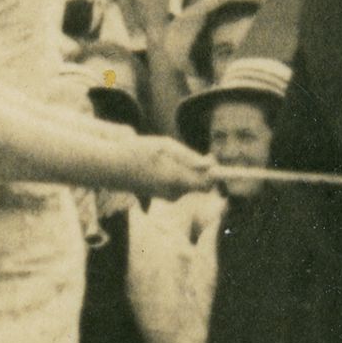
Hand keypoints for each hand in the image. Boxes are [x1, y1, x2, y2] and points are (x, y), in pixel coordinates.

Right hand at [101, 135, 219, 198]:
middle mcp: (174, 191)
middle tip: (197, 156)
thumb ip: (189, 157)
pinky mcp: (162, 196)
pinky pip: (180, 186)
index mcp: (175, 177)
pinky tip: (162, 166)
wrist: (111, 168)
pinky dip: (179, 176)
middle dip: (203, 172)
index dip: (220, 173)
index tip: (230, 168)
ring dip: (189, 172)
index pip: (208, 181)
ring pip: (191, 185)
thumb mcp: (165, 146)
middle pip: (202, 185)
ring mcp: (167, 196)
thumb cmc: (138, 151)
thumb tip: (210, 165)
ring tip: (168, 157)